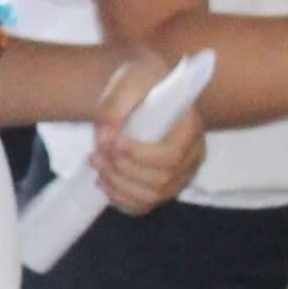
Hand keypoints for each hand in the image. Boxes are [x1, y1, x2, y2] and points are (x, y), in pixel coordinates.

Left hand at [87, 50, 207, 215]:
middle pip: (161, 179)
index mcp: (190, 128)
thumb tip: (105, 141)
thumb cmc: (139, 82)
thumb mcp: (126, 83)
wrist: (141, 89)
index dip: (140, 155)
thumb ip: (114, 108)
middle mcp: (192, 156)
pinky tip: (103, 182)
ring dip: (118, 185)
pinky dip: (120, 199)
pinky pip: (144, 206)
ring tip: (96, 163)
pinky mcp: (163, 187)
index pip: (172, 155)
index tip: (114, 143)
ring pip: (151, 196)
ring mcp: (179, 175)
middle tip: (95, 153)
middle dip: (122, 170)